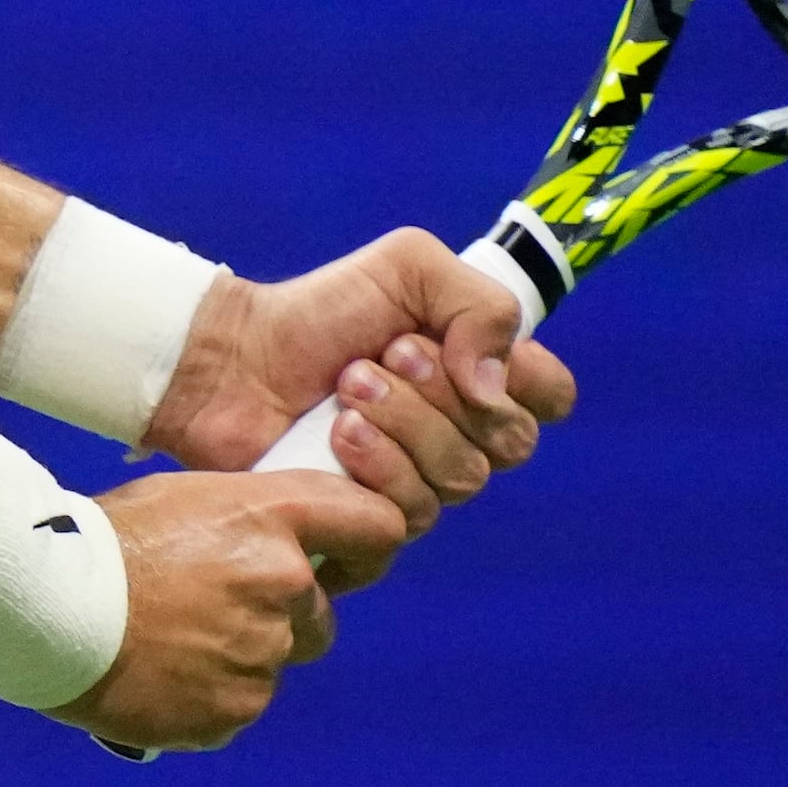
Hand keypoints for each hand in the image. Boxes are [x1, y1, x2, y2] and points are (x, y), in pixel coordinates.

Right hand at [57, 466, 416, 751]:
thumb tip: (270, 544)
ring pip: (272, 662)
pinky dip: (206, 697)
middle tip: (209, 609)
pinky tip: (158, 676)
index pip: (374, 526)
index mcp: (270, 518)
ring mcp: (261, 654)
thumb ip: (244, 521)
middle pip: (318, 615)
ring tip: (166, 643)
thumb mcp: (179, 499)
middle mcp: (281, 585)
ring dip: (235, 657)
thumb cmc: (96, 542)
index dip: (365, 547)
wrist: (42, 607)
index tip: (343, 563)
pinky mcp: (234, 711)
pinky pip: (236, 705)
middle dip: (280, 618)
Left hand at [139, 226, 575, 541]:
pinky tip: (335, 438)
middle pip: (510, 442)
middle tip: (381, 356)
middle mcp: (461, 432)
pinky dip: (375, 468)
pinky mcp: (377, 520)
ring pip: (462, 479)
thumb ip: (479, 303)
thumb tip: (496, 386)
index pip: (552, 397)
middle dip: (442, 394)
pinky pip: (413, 516)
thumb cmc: (318, 312)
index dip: (525, 382)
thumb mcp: (408, 266)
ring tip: (344, 390)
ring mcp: (422, 480)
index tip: (461, 350)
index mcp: (480, 372)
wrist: (235, 361)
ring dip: (401, 424)